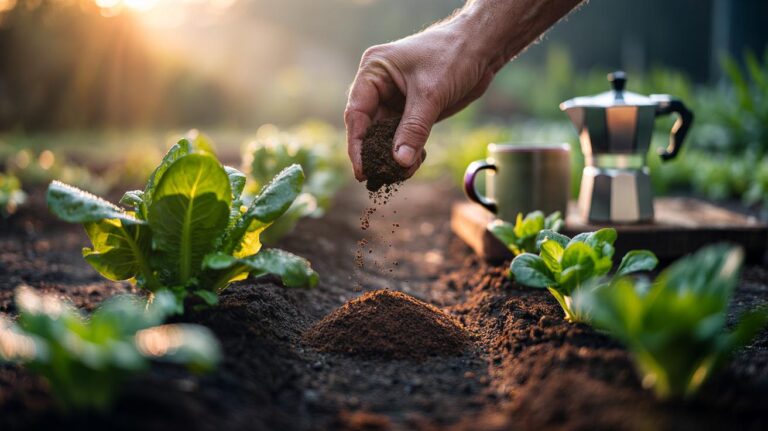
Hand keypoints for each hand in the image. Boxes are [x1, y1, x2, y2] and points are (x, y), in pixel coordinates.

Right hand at [344, 18, 495, 180]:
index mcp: (373, 72)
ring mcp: (395, 100)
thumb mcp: (430, 94)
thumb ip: (414, 129)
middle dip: (375, 154)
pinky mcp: (412, 111)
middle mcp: (379, 87)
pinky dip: (407, 152)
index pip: (356, 114)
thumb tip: (399, 162)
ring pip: (385, 137)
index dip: (357, 144)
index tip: (362, 170)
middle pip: (368, 128)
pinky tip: (414, 163)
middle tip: (381, 179)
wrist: (482, 48)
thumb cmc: (453, 56)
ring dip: (393, 157)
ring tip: (403, 174)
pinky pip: (403, 137)